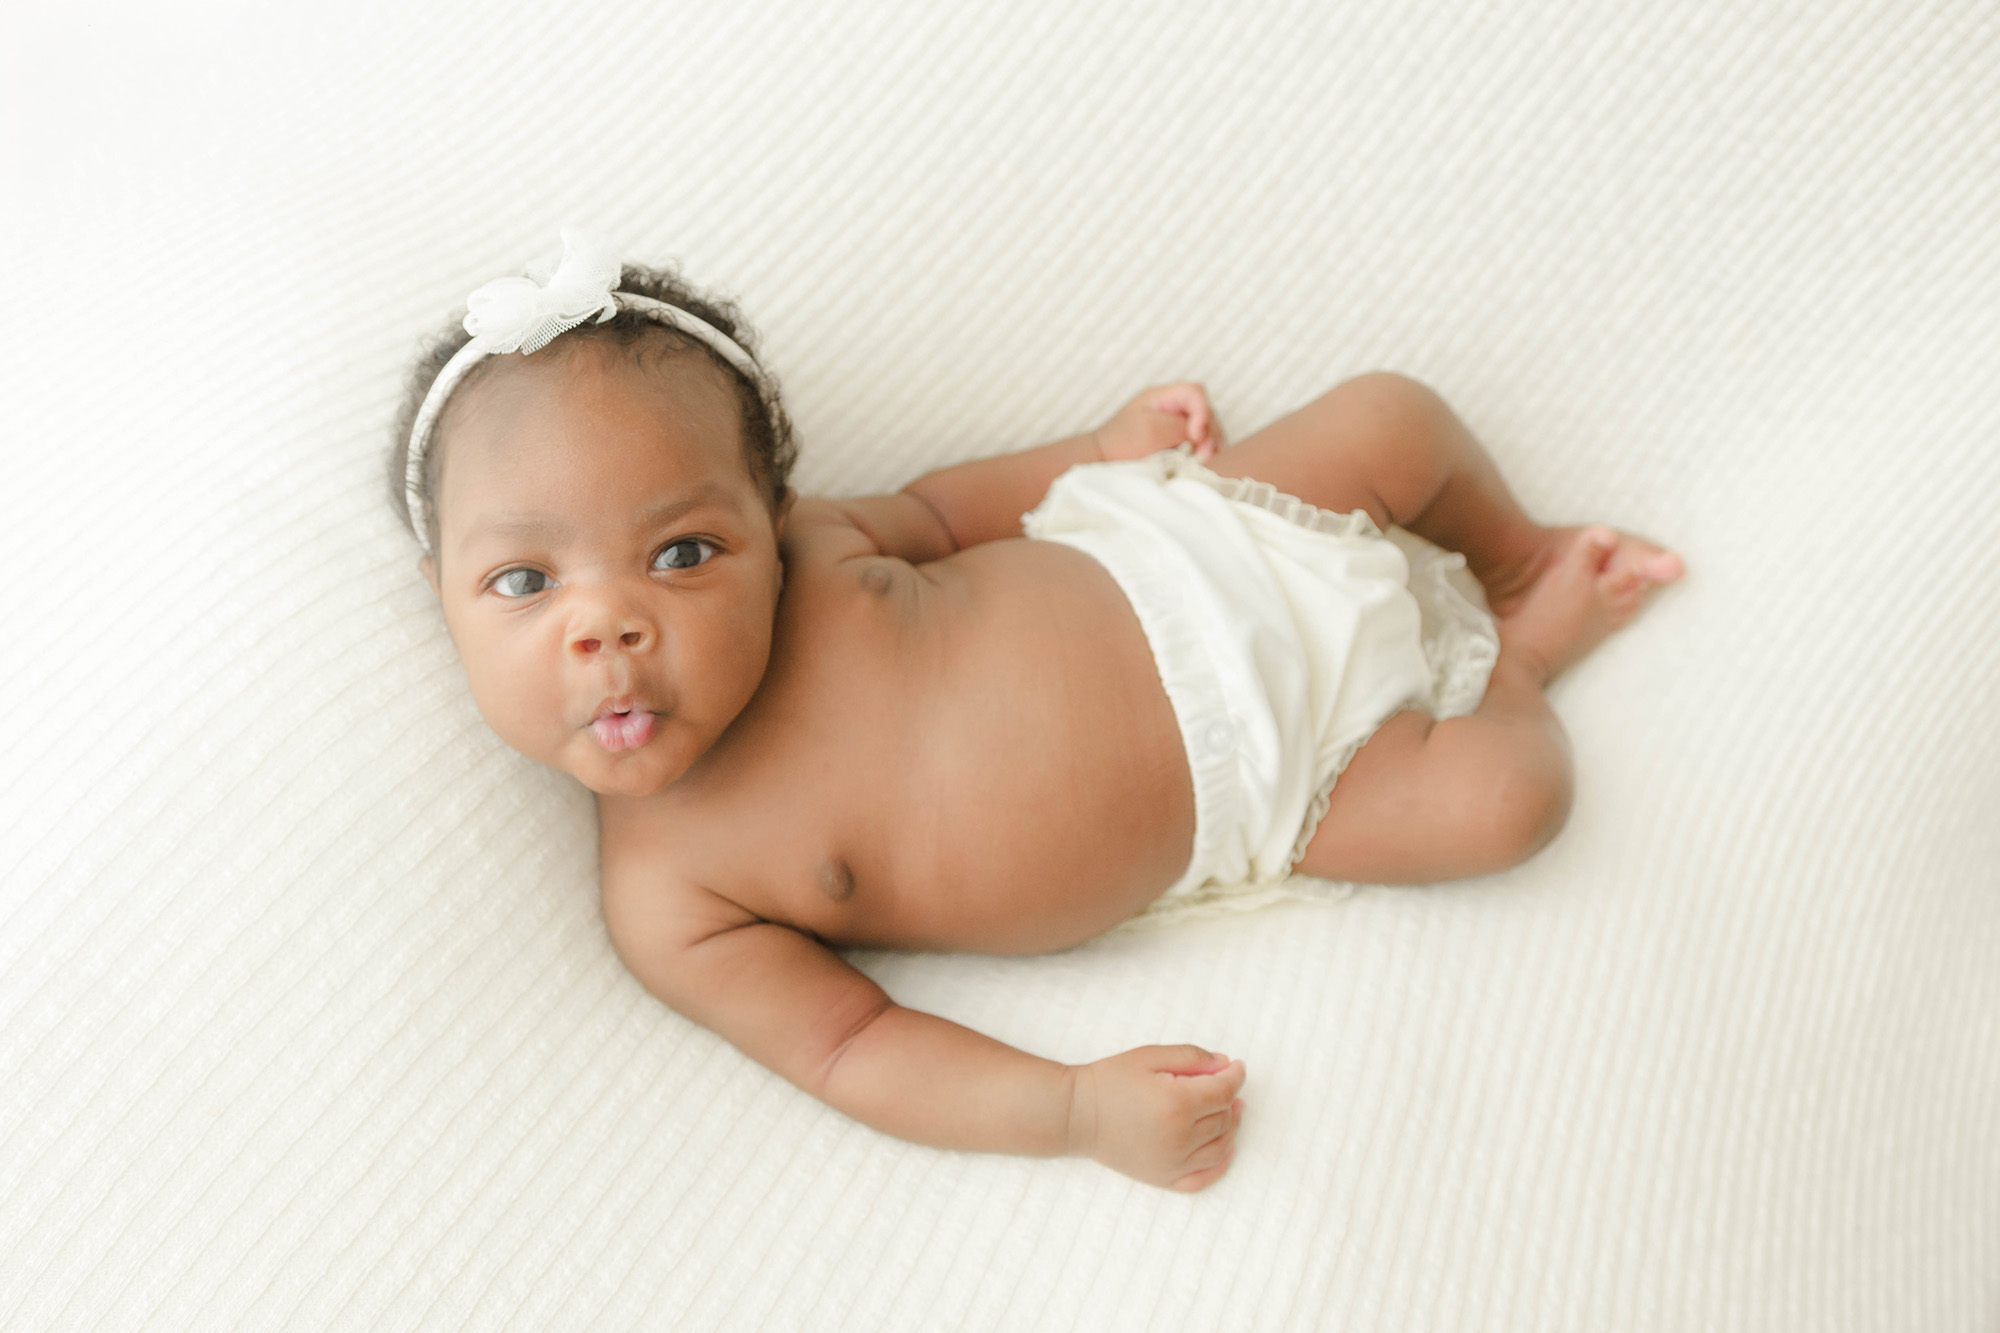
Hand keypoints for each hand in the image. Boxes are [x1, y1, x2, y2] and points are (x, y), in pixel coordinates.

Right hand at [1066, 1045, 1245, 1191]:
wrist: (1077, 1114)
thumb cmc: (1111, 1080)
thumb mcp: (1150, 1055)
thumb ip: (1192, 1057)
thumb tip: (1226, 1065)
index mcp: (1177, 1104)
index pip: (1224, 1092)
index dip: (1235, 1076)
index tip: (1237, 1067)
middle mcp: (1180, 1138)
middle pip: (1224, 1118)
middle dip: (1229, 1098)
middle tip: (1224, 1083)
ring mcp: (1172, 1163)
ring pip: (1221, 1148)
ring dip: (1231, 1128)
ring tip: (1229, 1110)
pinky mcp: (1163, 1179)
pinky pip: (1204, 1179)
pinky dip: (1221, 1165)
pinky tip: (1226, 1149)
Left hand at [1093, 383, 1222, 462]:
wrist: (1103, 460)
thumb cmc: (1122, 442)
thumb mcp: (1151, 430)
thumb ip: (1179, 427)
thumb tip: (1202, 434)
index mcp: (1163, 396)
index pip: (1195, 393)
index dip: (1203, 412)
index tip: (1195, 436)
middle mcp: (1174, 407)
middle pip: (1206, 411)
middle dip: (1209, 432)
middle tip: (1203, 456)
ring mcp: (1177, 424)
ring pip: (1207, 429)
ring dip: (1210, 444)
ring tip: (1204, 462)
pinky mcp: (1179, 442)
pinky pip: (1201, 443)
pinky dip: (1205, 452)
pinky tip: (1203, 464)